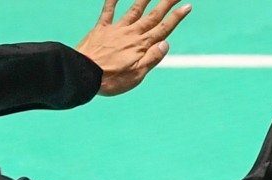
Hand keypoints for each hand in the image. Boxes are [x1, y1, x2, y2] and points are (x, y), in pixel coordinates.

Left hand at [77, 0, 192, 95]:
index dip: (176, 17)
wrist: (84, 75)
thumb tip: (166, 43)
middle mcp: (131, 34)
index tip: (187, 6)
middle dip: (167, 3)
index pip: (163, 29)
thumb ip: (152, 58)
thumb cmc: (111, 79)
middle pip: (153, 16)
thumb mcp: (136, 75)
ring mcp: (116, 29)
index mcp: (142, 46)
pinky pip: (108, 10)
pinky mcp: (101, 28)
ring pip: (135, 9)